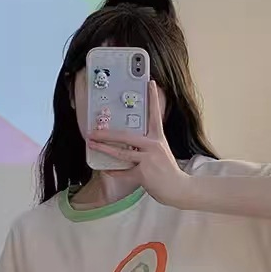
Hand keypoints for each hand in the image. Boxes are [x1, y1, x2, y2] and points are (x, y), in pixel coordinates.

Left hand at [87, 81, 191, 207]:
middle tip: (93, 131)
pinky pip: (124, 171)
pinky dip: (114, 172)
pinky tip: (105, 170)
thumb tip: (130, 144)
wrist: (178, 189)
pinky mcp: (143, 173)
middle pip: (126, 136)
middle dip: (107, 134)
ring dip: (104, 149)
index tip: (150, 83)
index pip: (155, 115)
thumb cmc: (168, 172)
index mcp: (158, 138)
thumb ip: (147, 146)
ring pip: (122, 153)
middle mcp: (153, 146)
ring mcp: (148, 160)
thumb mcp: (161, 153)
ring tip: (92, 145)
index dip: (153, 98)